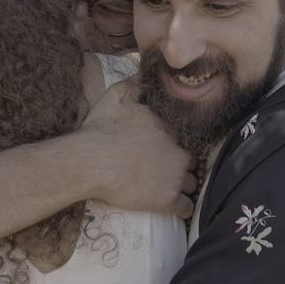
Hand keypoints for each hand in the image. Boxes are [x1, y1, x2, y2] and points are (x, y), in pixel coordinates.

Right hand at [80, 78, 195, 218]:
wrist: (92, 162)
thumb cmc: (102, 129)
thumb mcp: (117, 95)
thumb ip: (135, 84)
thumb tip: (144, 75)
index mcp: (169, 129)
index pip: (184, 138)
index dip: (176, 144)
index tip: (165, 150)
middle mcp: (178, 152)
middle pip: (192, 162)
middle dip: (183, 166)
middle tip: (167, 170)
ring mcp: (176, 178)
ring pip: (192, 184)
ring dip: (185, 186)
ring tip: (171, 189)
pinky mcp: (168, 200)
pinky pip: (187, 207)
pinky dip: (183, 208)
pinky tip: (176, 207)